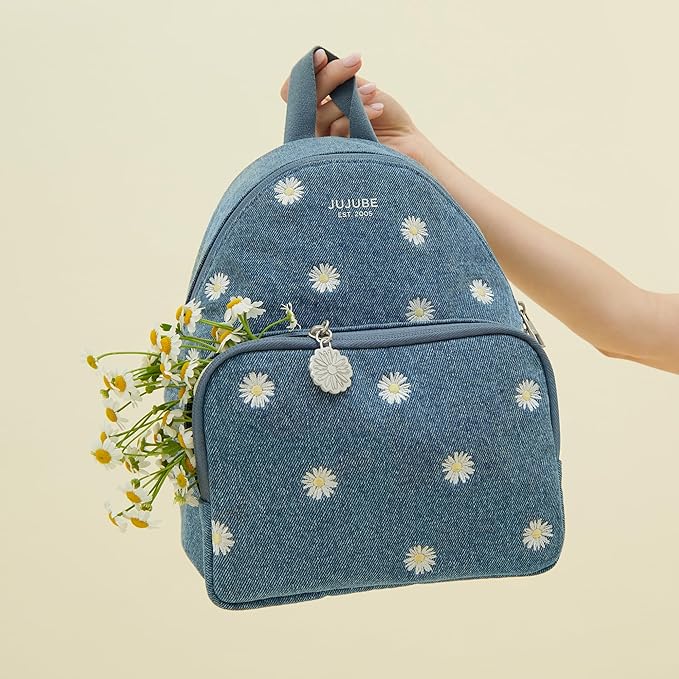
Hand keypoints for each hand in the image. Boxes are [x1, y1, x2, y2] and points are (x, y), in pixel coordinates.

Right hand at [280, 49, 430, 161]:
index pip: (294, 91)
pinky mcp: (334, 159)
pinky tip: (378, 109)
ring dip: (350, 97)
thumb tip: (323, 62)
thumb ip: (341, 82)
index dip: (304, 72)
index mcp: (318, 110)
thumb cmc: (387, 119)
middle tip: (356, 61)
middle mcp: (315, 129)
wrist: (409, 145)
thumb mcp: (363, 91)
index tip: (322, 55)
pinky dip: (357, 114)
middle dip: (330, 76)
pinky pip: (336, 131)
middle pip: (304, 100)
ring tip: (374, 92)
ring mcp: (323, 147)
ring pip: (320, 116)